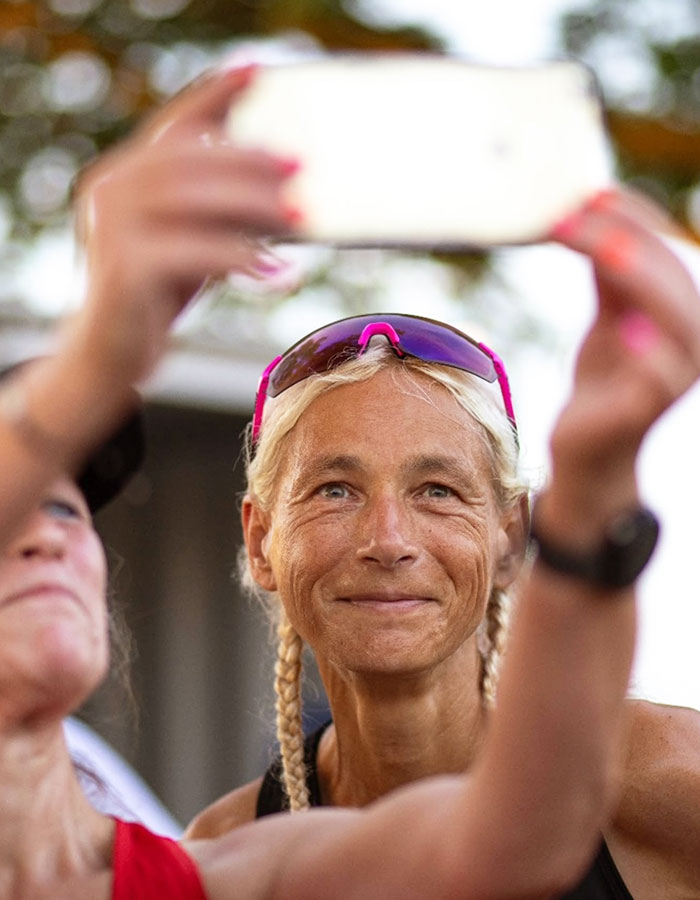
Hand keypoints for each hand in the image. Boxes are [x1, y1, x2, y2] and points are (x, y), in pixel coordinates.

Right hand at [69, 65, 298, 383]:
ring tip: (303, 215)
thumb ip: (219, 212)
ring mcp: (111, 227)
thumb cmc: (157, 295)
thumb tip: (289, 190)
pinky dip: (243, 259)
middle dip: (251, 159)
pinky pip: (194, 252)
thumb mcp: (192, 242)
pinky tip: (281, 272)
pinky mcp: (122, 268)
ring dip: (254, 205)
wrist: (110, 355)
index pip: (175, 124)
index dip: (216, 95)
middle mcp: (110, 189)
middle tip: (303, 165)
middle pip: (188, 158)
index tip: (259, 73)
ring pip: (191, 198)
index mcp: (125, 175)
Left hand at [543, 189, 699, 530]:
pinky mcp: (649, 410)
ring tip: (610, 254)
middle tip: (580, 215)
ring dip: (644, 284)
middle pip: (671, 281)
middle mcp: (689, 340)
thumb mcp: (609, 318)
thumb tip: (596, 212)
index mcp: (679, 312)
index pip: (664, 254)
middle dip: (629, 241)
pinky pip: (661, 380)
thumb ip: (613, 276)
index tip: (590, 193)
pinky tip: (628, 330)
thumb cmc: (605, 379)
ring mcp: (675, 376)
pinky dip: (651, 355)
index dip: (634, 219)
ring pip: (677, 323)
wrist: (589, 447)